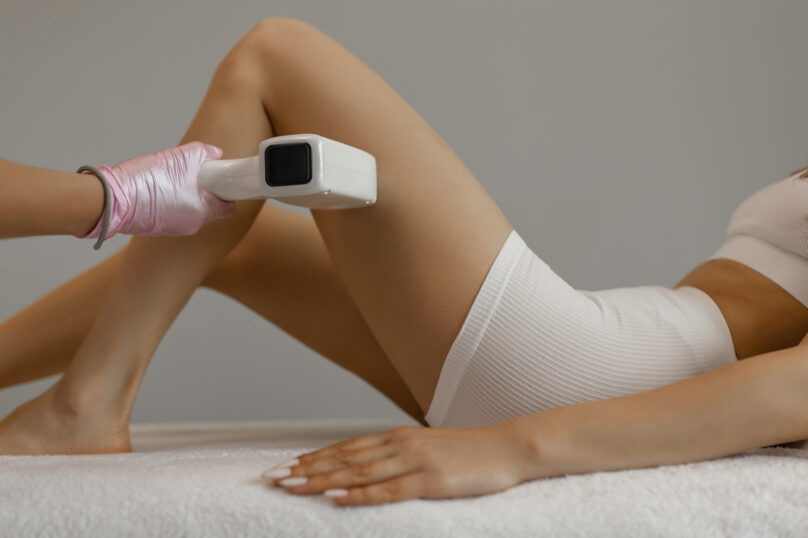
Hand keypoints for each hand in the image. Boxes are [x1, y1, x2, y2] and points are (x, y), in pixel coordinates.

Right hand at [80, 141, 234, 238]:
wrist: (109, 200)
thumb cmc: (145, 181)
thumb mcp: (180, 158)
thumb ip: (204, 153)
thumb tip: (215, 154)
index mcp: (203, 211)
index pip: (228, 206)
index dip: (226, 190)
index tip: (218, 177)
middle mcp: (192, 225)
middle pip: (208, 206)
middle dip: (203, 188)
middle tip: (191, 172)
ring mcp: (174, 228)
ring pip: (189, 208)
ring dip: (185, 193)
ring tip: (169, 178)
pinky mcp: (158, 227)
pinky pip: (173, 212)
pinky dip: (170, 200)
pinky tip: (156, 188)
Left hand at [264, 424, 534, 505]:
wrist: (506, 448)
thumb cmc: (468, 453)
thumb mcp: (428, 448)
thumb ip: (399, 455)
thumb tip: (372, 466)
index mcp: (398, 437)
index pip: (347, 447)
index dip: (315, 457)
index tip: (287, 465)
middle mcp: (399, 445)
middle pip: (344, 459)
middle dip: (306, 469)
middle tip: (274, 478)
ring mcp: (414, 462)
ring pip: (358, 473)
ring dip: (321, 480)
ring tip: (292, 486)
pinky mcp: (430, 482)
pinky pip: (388, 491)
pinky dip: (359, 495)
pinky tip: (337, 498)